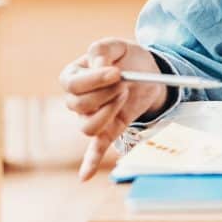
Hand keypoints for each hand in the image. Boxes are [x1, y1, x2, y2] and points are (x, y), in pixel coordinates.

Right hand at [59, 38, 168, 180]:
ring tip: (124, 97)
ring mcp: (90, 117)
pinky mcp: (107, 131)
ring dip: (107, 113)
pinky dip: (90, 163)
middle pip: (79, 106)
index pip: (72, 84)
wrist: (149, 72)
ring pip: (86, 127)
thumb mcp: (117, 45)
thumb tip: (98, 64)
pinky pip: (94, 150)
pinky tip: (85, 176)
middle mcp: (76, 100)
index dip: (94, 79)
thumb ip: (102, 49)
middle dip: (105, 94)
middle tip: (124, 83)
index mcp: (72, 76)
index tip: (117, 72)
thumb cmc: (127, 58)